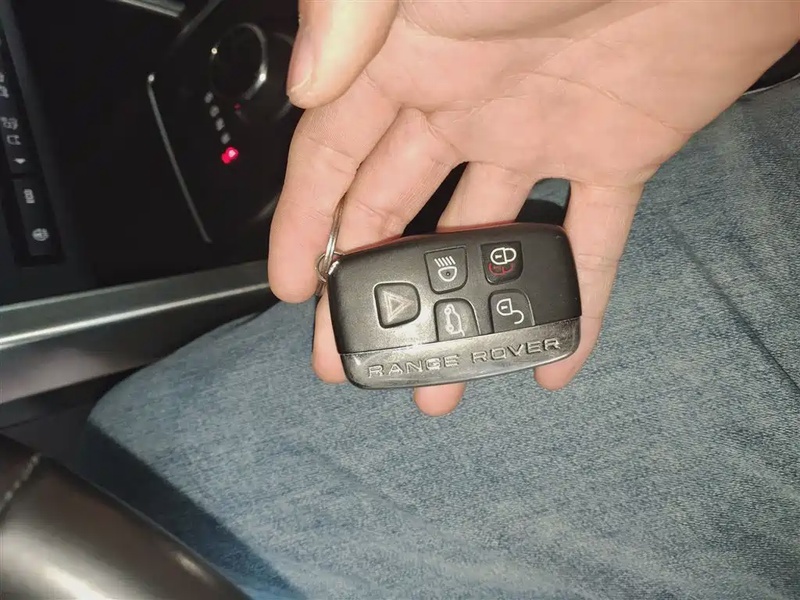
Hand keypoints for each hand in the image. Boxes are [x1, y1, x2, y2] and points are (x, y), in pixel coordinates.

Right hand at [268, 0, 798, 414]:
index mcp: (411, 58)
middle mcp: (465, 102)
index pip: (335, 156)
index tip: (292, 287)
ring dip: (462, 311)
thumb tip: (309, 89)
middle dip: (369, 289)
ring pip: (483, 241)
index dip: (307, 223)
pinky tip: (553, 357)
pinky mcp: (615, 154)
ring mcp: (537, 133)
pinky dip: (574, 300)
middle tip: (350, 353)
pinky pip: (587, 240)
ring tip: (443, 379)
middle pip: (396, 213)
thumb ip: (354, 16)